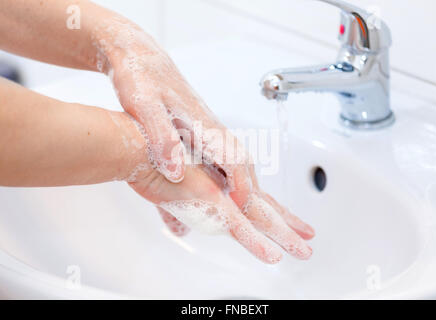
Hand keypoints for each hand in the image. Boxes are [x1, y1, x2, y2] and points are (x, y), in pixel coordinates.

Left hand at [93, 18, 314, 260]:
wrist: (141, 57)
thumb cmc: (140, 78)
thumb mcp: (143, 106)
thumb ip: (161, 138)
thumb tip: (177, 172)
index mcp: (201, 123)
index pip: (232, 160)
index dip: (241, 187)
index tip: (245, 211)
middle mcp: (211, 127)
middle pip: (244, 163)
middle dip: (259, 192)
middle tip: (270, 218)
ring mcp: (209, 128)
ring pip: (239, 161)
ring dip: (251, 187)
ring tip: (261, 211)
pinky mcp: (202, 130)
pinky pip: (227, 158)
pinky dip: (236, 178)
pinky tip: (230, 189)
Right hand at [129, 164, 313, 263]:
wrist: (137, 147)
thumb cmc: (150, 163)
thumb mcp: (168, 195)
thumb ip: (177, 213)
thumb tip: (181, 230)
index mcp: (218, 185)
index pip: (252, 201)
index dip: (271, 212)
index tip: (286, 221)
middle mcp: (227, 187)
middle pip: (265, 208)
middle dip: (288, 222)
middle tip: (308, 234)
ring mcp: (222, 194)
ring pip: (262, 219)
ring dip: (285, 237)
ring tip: (305, 251)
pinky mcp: (211, 201)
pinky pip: (240, 227)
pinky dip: (257, 243)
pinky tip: (274, 256)